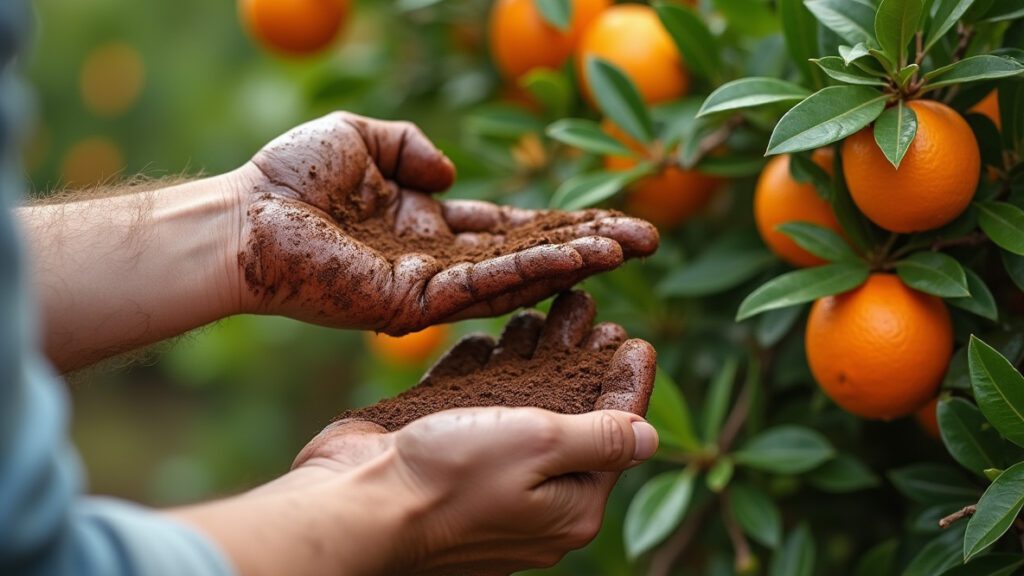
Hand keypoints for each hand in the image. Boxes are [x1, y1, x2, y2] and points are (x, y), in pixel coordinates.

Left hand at [233, 112, 658, 333]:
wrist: (242, 218)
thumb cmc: (289, 178)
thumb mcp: (359, 137)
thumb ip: (410, 146)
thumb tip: (451, 172)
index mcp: (428, 226)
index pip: (509, 227)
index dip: (559, 222)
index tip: (610, 217)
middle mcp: (438, 262)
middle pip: (528, 254)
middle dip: (587, 247)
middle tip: (647, 239)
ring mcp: (429, 289)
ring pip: (518, 276)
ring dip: (574, 262)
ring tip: (628, 248)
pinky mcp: (414, 306)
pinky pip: (485, 286)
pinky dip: (533, 272)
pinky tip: (578, 259)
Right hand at [292, 292, 657, 574]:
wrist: (356, 505)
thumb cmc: (453, 479)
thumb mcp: (541, 448)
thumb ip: (599, 438)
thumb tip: (650, 437)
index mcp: (568, 507)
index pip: (615, 437)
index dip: (628, 386)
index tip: (639, 341)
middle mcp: (530, 494)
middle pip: (567, 414)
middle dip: (578, 358)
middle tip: (589, 308)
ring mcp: (482, 473)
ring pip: (518, 404)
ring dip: (531, 355)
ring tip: (544, 310)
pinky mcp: (440, 451)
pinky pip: (472, 406)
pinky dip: (482, 371)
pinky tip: (489, 339)